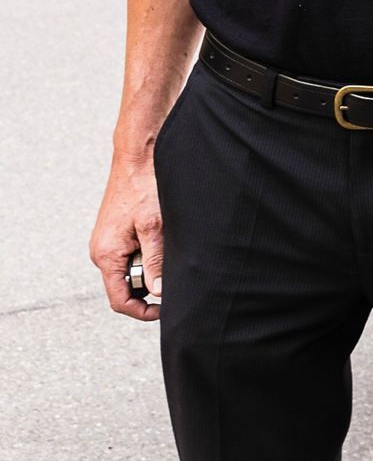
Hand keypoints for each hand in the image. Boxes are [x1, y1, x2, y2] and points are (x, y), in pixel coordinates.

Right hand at [90, 158, 163, 320]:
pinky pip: (131, 255)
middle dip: (149, 286)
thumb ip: (155, 262)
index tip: (166, 310)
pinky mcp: (116, 233)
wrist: (137, 158)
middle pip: (125, 287)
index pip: (119, 300)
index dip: (142, 311)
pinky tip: (162, 239)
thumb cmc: (144, 187)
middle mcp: (102, 252)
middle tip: (173, 273)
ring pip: (130, 270)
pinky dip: (148, 254)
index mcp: (106, 256)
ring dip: (150, 268)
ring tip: (168, 249)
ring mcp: (107, 243)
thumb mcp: (154, 227)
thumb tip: (159, 292)